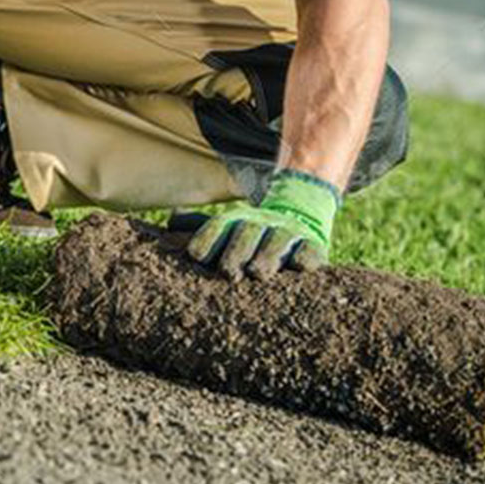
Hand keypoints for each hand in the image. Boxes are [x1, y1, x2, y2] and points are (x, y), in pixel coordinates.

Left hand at [187, 170, 340, 280]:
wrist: (301, 211)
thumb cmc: (251, 233)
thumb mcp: (226, 227)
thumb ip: (198, 228)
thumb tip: (170, 223)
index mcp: (236, 220)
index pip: (218, 226)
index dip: (207, 239)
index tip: (196, 256)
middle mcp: (261, 223)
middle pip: (247, 232)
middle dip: (236, 251)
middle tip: (229, 272)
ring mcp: (289, 232)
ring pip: (278, 240)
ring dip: (268, 255)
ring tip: (259, 272)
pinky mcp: (314, 245)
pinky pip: (311, 250)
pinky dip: (306, 258)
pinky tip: (299, 267)